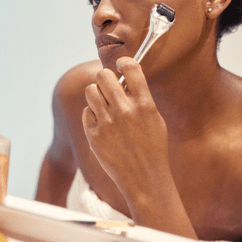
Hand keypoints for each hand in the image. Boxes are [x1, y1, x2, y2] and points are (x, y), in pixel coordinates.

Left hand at [82, 57, 169, 196]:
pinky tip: (103, 125)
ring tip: (104, 105)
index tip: (120, 66)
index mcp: (144, 104)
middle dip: (105, 79)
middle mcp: (125, 111)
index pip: (130, 67)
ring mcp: (107, 123)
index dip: (123, 62)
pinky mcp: (94, 134)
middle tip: (109, 89)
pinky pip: (86, 111)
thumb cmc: (152, 146)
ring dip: (96, 95)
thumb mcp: (154, 119)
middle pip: (103, 75)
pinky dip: (92, 115)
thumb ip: (139, 97)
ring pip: (90, 90)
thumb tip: (123, 77)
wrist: (144, 178)